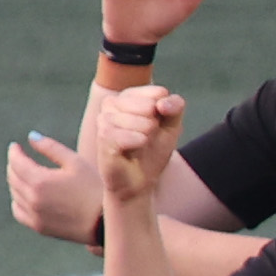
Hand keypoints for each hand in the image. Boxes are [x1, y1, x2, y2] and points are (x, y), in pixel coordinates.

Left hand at [7, 133, 105, 242]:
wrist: (106, 222)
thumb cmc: (95, 189)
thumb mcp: (76, 163)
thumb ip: (51, 148)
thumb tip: (31, 137)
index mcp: (40, 180)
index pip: (16, 161)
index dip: (14, 152)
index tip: (16, 146)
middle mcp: (32, 198)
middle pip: (12, 177)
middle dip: (14, 165)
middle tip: (20, 159)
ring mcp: (34, 214)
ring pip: (14, 193)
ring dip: (16, 182)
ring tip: (25, 176)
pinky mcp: (40, 227)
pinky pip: (18, 212)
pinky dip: (18, 201)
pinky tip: (26, 197)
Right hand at [93, 87, 187, 204]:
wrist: (139, 181)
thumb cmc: (153, 151)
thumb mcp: (171, 128)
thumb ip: (174, 108)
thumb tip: (162, 102)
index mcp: (130, 96)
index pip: (157, 93)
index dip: (167, 112)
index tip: (163, 124)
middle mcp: (112, 104)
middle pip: (146, 104)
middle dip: (156, 124)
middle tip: (150, 136)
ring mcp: (104, 120)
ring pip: (132, 119)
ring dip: (146, 133)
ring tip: (144, 143)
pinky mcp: (101, 138)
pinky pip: (120, 134)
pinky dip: (135, 140)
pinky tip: (139, 145)